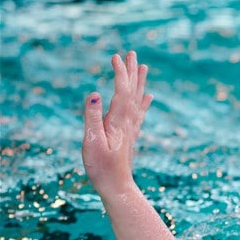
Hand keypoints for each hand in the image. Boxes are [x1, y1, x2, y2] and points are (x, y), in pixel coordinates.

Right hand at [82, 52, 153, 194]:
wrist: (117, 186)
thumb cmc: (101, 167)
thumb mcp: (91, 142)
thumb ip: (92, 117)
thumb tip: (94, 94)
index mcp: (118, 121)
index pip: (121, 90)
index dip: (120, 72)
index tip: (116, 56)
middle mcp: (128, 121)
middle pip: (132, 91)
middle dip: (132, 71)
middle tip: (132, 52)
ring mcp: (131, 128)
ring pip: (137, 99)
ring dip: (139, 82)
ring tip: (144, 67)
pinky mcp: (131, 135)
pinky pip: (139, 113)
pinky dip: (143, 101)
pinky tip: (148, 96)